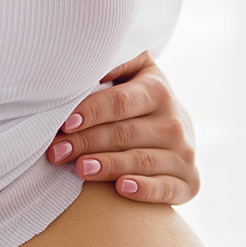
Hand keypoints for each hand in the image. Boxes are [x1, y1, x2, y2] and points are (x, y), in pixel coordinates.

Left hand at [46, 52, 199, 204]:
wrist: (177, 132)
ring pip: (141, 161)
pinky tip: (122, 188)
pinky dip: (144, 189)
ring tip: (80, 169)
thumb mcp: (133, 72)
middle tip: (56, 152)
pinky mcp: (189, 182)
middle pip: (124, 134)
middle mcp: (175, 123)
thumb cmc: (140, 101)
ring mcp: (184, 154)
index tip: (65, 122)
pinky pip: (166, 188)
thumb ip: (114, 62)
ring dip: (108, 166)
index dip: (92, 112)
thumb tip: (82, 57)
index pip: (120, 103)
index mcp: (158, 91)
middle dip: (87, 143)